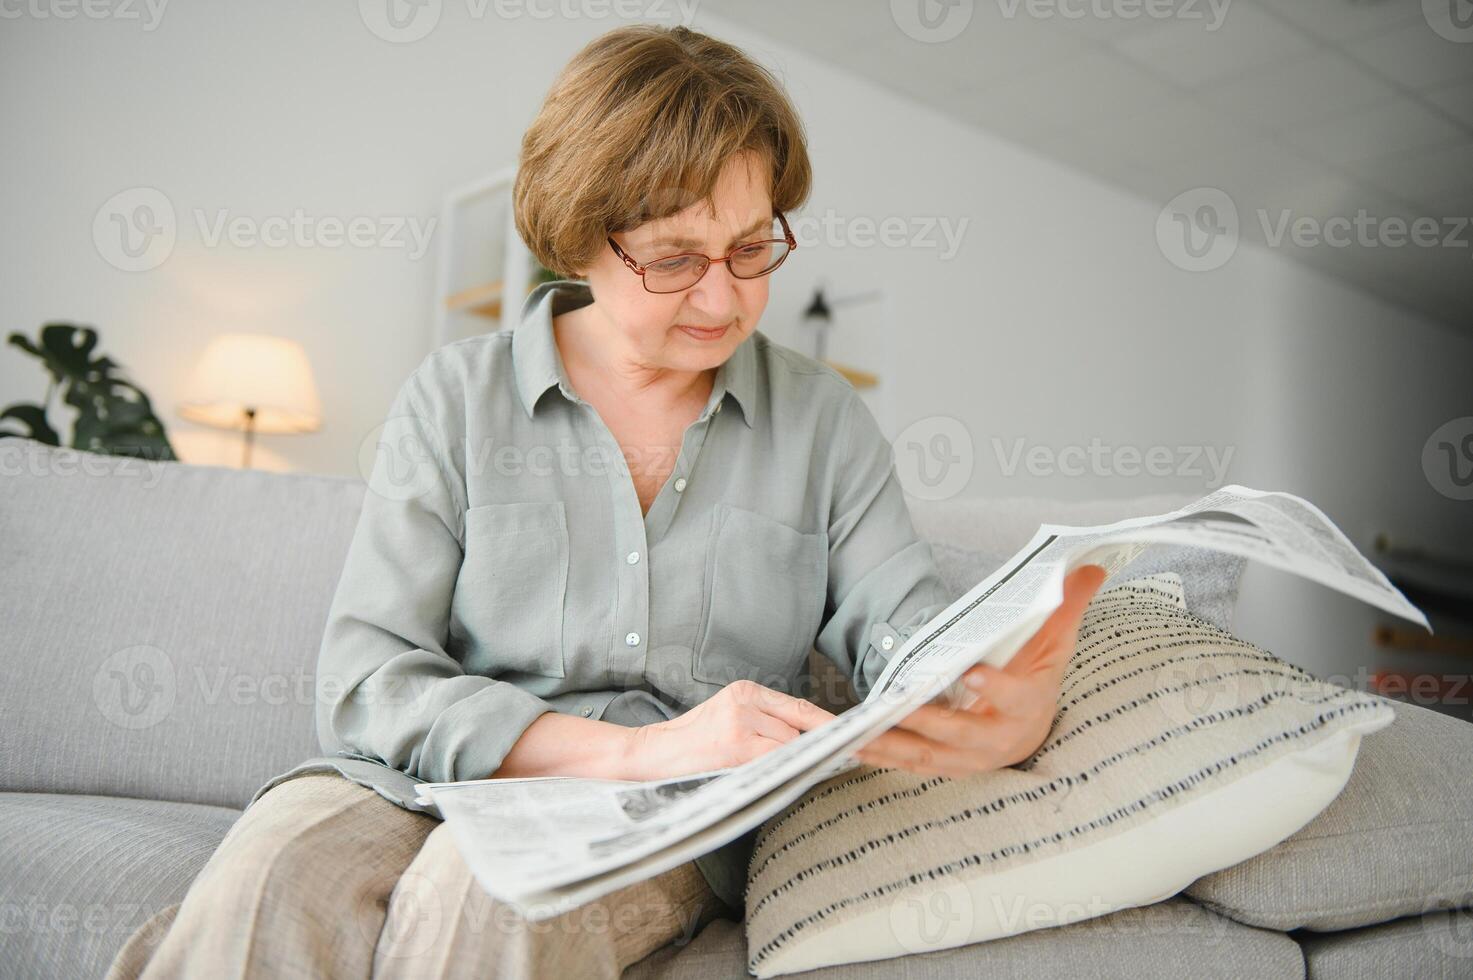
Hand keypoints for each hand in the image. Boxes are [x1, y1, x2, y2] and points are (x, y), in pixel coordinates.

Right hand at [627, 679, 836, 780]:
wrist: (651, 755)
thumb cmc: (692, 744)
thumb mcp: (728, 719)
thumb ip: (765, 723)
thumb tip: (810, 743)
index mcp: (744, 690)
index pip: (799, 708)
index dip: (828, 725)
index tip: (856, 735)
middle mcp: (745, 701)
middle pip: (799, 728)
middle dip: (813, 749)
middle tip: (837, 762)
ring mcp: (741, 723)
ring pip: (789, 745)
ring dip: (794, 762)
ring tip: (790, 770)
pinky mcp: (736, 746)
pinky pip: (775, 760)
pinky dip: (785, 770)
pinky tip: (787, 775)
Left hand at [853, 564, 1107, 778]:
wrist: (1029, 726)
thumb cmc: (1037, 676)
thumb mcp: (1055, 641)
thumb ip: (1067, 604)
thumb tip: (1093, 565)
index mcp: (1026, 706)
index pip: (1013, 698)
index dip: (995, 688)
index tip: (972, 672)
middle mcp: (996, 738)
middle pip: (960, 734)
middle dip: (928, 723)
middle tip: (898, 706)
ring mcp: (967, 757)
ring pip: (927, 755)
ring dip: (892, 745)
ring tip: (859, 734)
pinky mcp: (942, 764)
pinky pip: (908, 763)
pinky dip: (881, 756)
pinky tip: (851, 746)